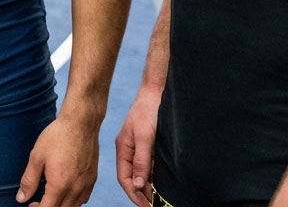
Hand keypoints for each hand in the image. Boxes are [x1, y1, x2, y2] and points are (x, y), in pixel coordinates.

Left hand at [17, 114, 98, 206]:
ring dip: (61, 206)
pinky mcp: (93, 179)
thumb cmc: (57, 137)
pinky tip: (65, 190)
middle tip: (37, 201)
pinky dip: (73, 201)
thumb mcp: (37, 156)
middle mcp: (75, 189)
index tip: (30, 204)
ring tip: (50, 195)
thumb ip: (29, 180)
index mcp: (59, 185)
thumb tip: (21, 198)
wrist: (81, 123)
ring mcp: (86, 185)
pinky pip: (83, 199)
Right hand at [115, 87, 160, 206]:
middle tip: (155, 205)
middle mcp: (130, 150)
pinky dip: (155, 175)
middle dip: (142, 193)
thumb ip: (141, 161)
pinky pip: (150, 164)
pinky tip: (163, 182)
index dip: (133, 194)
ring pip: (143, 172)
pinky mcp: (150, 144)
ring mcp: (140, 147)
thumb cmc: (149, 111)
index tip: (146, 205)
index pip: (124, 178)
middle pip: (133, 177)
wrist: (158, 91)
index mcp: (123, 148)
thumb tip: (138, 184)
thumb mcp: (145, 137)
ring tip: (160, 197)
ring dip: (150, 185)